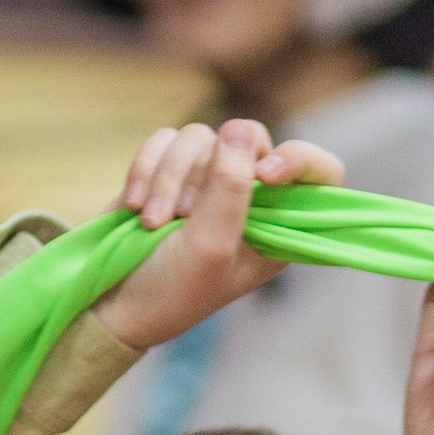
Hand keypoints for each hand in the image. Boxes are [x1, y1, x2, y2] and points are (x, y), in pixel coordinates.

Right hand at [105, 118, 342, 354]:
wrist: (113, 305)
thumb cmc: (172, 289)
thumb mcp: (210, 245)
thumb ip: (232, 186)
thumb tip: (239, 129)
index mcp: (279, 225)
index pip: (320, 174)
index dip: (300, 159)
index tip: (265, 174)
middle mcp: (250, 197)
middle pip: (250, 139)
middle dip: (205, 173)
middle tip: (183, 216)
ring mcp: (208, 180)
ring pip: (199, 136)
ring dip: (169, 178)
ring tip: (151, 221)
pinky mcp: (169, 170)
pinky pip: (165, 139)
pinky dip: (146, 168)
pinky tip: (134, 205)